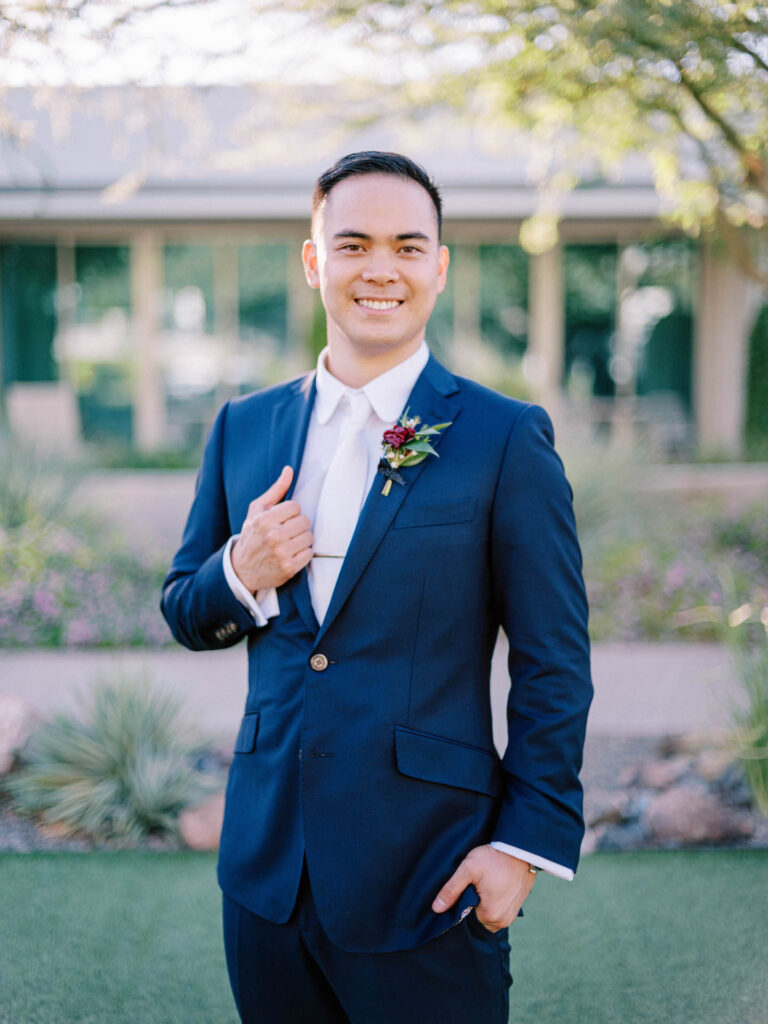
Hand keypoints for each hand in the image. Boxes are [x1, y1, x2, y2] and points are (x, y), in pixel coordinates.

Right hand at [231, 466, 312, 592]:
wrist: (242, 569)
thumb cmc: (252, 535)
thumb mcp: (257, 511)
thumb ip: (276, 490)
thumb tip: (289, 470)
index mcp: (264, 520)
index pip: (295, 507)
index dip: (291, 512)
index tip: (282, 519)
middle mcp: (273, 536)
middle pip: (305, 521)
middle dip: (298, 525)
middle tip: (287, 531)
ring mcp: (281, 553)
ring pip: (309, 537)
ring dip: (302, 539)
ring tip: (289, 542)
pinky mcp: (289, 568)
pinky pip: (309, 554)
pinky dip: (303, 553)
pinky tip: (291, 553)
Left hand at [431, 845, 535, 931]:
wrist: (520, 849)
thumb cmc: (494, 858)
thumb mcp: (468, 869)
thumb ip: (451, 890)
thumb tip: (436, 909)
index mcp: (489, 915)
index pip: (465, 918)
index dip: (461, 903)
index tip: (465, 888)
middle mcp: (502, 922)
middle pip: (477, 918)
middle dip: (473, 904)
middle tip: (476, 884)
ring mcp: (511, 916)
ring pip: (488, 915)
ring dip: (484, 903)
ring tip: (485, 884)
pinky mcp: (517, 909)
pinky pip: (499, 911)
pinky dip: (494, 902)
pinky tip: (493, 886)